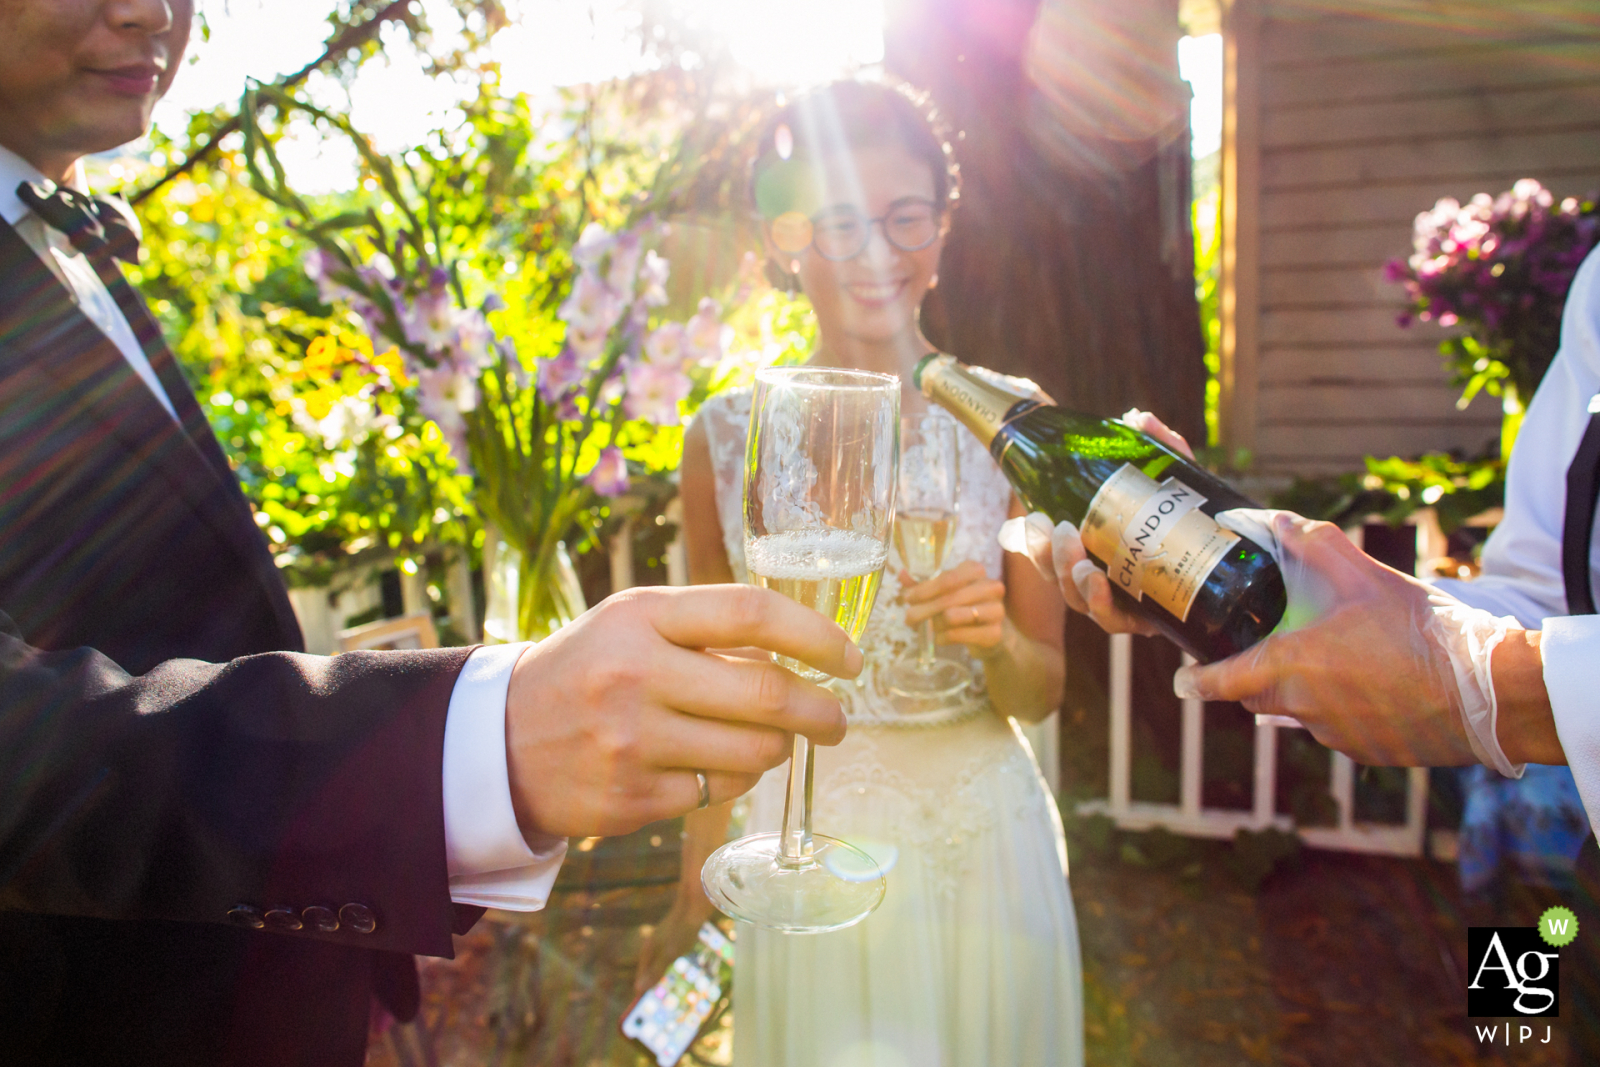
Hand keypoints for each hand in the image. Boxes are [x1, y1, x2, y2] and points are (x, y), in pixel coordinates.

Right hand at [504, 584, 860, 838]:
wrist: (498, 742)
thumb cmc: (588, 670)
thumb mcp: (632, 624)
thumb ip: (708, 630)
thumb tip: (802, 656)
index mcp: (641, 616)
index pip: (751, 612)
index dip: (816, 634)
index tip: (850, 657)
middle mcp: (636, 674)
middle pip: (768, 693)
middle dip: (821, 710)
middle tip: (837, 718)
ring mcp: (632, 742)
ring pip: (755, 753)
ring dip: (781, 748)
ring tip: (773, 740)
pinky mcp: (632, 798)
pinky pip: (721, 793)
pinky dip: (736, 780)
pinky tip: (718, 766)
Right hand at [634, 897, 713, 993]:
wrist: (693, 906)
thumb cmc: (681, 931)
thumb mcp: (669, 954)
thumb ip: (655, 970)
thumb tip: (638, 988)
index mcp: (648, 948)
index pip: (642, 973)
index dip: (642, 986)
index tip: (640, 999)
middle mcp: (652, 942)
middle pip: (648, 965)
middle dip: (649, 979)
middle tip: (650, 995)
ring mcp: (661, 936)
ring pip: (657, 957)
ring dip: (657, 970)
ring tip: (659, 981)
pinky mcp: (671, 933)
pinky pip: (666, 950)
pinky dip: (666, 960)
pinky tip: (672, 960)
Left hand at [902, 559, 1006, 652]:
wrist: (989, 632)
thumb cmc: (962, 606)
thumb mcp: (943, 591)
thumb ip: (923, 583)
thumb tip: (902, 573)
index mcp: (975, 570)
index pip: (947, 578)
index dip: (924, 590)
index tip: (908, 598)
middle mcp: (991, 587)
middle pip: (948, 598)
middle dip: (923, 609)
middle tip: (909, 618)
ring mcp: (996, 610)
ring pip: (952, 617)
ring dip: (933, 624)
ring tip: (929, 627)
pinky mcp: (994, 633)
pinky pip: (958, 635)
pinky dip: (943, 638)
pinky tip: (940, 638)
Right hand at [998, 409, 1192, 637]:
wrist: (1242, 562)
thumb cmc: (1198, 520)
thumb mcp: (1178, 480)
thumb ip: (1159, 448)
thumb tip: (1137, 417)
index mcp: (1098, 555)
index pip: (1054, 556)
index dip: (1035, 544)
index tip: (1031, 520)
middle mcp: (1105, 585)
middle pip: (1062, 581)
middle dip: (1053, 560)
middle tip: (1063, 532)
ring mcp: (1125, 606)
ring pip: (1083, 604)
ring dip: (1076, 585)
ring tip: (1084, 566)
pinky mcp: (1150, 622)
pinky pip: (1119, 623)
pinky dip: (1104, 606)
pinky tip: (1102, 586)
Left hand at [1172, 510, 1516, 770]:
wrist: (1486, 690)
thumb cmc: (1422, 632)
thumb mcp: (1366, 577)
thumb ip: (1317, 547)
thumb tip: (1284, 522)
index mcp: (1292, 668)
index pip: (1225, 682)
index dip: (1199, 681)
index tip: (1183, 682)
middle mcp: (1306, 709)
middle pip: (1260, 697)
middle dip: (1257, 677)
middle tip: (1271, 651)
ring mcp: (1338, 736)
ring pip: (1303, 712)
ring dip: (1309, 691)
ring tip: (1343, 661)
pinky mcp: (1369, 752)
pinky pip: (1342, 728)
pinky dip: (1347, 708)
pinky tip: (1376, 684)